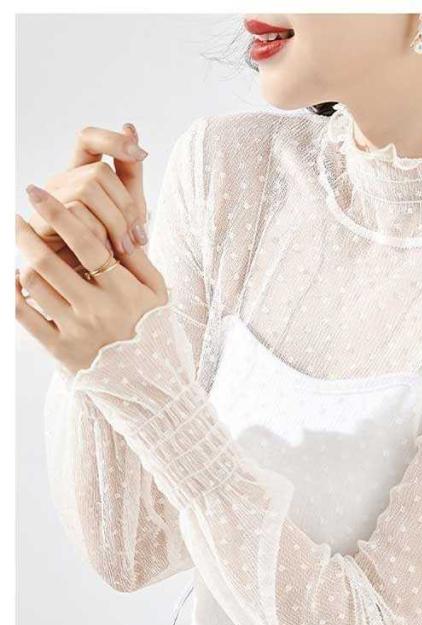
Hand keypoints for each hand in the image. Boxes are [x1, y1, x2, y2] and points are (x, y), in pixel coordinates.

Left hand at [16, 185, 166, 373]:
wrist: (150, 385)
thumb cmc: (153, 331)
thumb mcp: (158, 294)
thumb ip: (138, 259)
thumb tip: (114, 224)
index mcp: (124, 292)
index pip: (87, 243)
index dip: (58, 214)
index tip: (36, 192)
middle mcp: (98, 310)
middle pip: (48, 261)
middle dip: (24, 233)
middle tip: (14, 217)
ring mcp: (77, 331)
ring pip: (33, 284)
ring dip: (21, 261)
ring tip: (21, 251)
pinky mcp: (60, 350)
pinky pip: (24, 315)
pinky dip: (11, 293)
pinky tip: (13, 279)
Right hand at [29, 123, 148, 259]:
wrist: (92, 288)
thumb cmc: (111, 248)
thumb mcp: (128, 210)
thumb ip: (130, 173)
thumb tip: (130, 125)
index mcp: (80, 174)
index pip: (88, 138)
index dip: (112, 140)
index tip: (140, 153)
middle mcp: (61, 182)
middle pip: (98, 171)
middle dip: (125, 205)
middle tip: (139, 238)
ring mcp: (48, 200)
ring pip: (88, 190)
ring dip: (115, 222)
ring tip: (125, 249)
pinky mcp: (42, 223)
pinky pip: (76, 214)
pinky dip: (99, 235)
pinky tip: (107, 254)